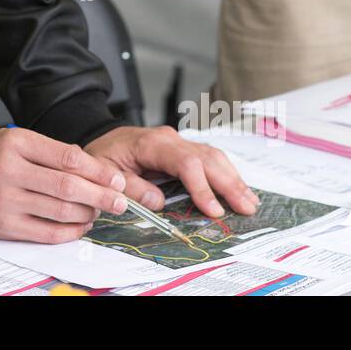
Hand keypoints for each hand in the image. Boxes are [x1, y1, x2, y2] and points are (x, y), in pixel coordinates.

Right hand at [0, 127, 130, 242]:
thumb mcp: (13, 140)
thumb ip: (49, 150)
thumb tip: (90, 166)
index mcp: (17, 143)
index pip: (69, 157)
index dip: (98, 171)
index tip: (116, 179)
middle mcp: (11, 171)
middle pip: (68, 186)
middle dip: (101, 195)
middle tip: (119, 201)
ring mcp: (7, 200)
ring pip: (61, 211)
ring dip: (87, 214)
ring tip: (97, 211)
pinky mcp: (5, 225)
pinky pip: (47, 232)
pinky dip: (69, 231)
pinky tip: (79, 226)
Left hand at [84, 125, 258, 217]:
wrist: (101, 138)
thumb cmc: (102, 157)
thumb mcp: (105, 175)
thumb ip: (132, 188)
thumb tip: (160, 202)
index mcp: (151, 143)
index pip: (185, 163)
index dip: (202, 187)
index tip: (214, 211)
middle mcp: (170, 139)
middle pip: (207, 158)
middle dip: (229, 184)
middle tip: (247, 208)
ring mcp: (178, 142)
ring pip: (213, 156)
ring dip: (233, 179)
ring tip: (249, 201)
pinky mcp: (182, 149)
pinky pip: (209, 159)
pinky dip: (226, 174)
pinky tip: (238, 189)